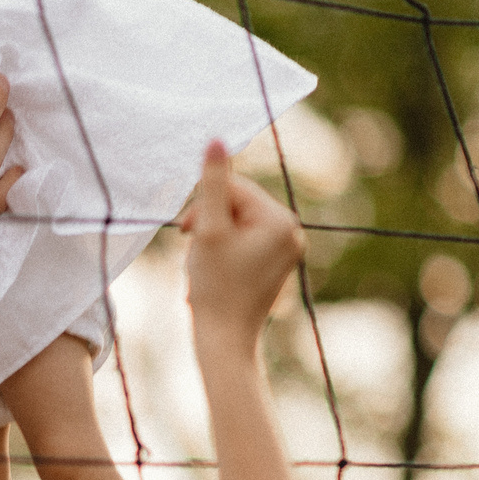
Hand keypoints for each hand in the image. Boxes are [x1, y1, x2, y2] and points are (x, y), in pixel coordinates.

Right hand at [179, 140, 304, 360]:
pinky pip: (247, 243)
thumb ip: (211, 184)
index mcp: (280, 220)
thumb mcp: (208, 230)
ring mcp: (288, 250)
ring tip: (204, 268)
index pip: (234, 189)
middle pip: (238, 206)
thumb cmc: (215, 287)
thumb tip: (216, 140)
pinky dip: (225, 252)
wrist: (226, 339)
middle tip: (194, 253)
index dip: (204, 206)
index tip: (186, 233)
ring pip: (240, 225)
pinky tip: (215, 274)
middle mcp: (292, 231)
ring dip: (214, 239)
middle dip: (210, 224)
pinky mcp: (279, 265)